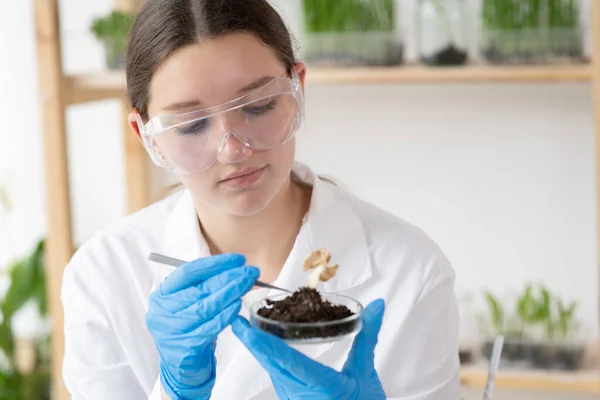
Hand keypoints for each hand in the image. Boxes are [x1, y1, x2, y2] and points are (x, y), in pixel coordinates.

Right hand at [146, 253, 258, 399]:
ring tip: (247, 285)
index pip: (188, 272)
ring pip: (205, 307)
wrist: (181, 366)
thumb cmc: (188, 326)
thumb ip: (202, 285)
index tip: (237, 260)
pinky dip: (225, 315)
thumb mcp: (187, 303)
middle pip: (199, 289)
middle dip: (228, 278)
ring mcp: (172, 330)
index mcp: (162, 294)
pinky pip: (209, 327)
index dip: (214, 264)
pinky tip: (238, 306)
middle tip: (251, 272)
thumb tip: (233, 268)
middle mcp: (162, 311)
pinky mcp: (185, 347)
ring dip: (230, 294)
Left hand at [232, 299, 386, 399]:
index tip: (245, 328)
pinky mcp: (293, 399)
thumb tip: (376, 306)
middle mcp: (301, 395)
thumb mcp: (366, 372)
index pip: (288, 361)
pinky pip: (276, 376)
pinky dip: (268, 358)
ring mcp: (294, 399)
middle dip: (252, 342)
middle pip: (271, 365)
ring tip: (245, 326)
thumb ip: (368, 336)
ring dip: (258, 349)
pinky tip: (262, 344)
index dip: (264, 343)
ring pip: (271, 370)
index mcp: (321, 386)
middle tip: (236, 320)